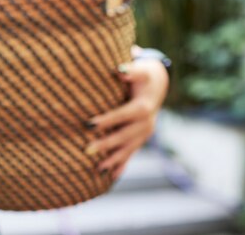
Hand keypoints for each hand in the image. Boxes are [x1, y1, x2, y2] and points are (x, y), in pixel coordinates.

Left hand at [84, 57, 168, 178]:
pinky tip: (112, 176)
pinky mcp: (141, 139)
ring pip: (128, 149)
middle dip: (106, 144)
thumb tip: (119, 69)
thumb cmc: (143, 74)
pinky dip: (122, 165)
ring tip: (97, 169)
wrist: (158, 84)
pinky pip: (131, 153)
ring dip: (113, 160)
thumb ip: (131, 70)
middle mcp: (146, 123)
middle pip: (124, 136)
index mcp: (144, 107)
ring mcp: (144, 134)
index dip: (107, 120)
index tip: (88, 125)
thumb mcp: (140, 69)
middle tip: (86, 150)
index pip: (123, 115)